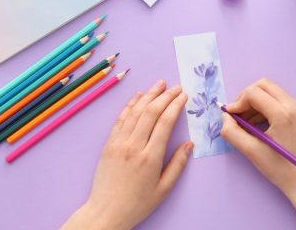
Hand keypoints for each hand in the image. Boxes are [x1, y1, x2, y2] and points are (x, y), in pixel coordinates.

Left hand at [62, 80, 192, 229]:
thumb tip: (189, 144)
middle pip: (151, 112)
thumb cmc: (138, 203)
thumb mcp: (164, 189)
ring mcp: (118, 143)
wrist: (106, 212)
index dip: (176, 105)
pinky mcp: (108, 144)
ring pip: (135, 112)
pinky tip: (138, 96)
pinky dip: (130, 105)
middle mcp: (134, 145)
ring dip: (148, 95)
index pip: (165, 122)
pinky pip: (120, 119)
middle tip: (175, 86)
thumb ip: (177, 164)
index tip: (184, 95)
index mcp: (150, 157)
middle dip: (165, 96)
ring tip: (159, 84)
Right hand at [221, 79, 295, 229]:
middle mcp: (293, 106)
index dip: (238, 102)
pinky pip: (277, 100)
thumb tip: (225, 116)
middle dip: (246, 97)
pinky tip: (256, 124)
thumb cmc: (278, 168)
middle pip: (263, 85)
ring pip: (270, 91)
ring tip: (245, 122)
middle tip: (238, 115)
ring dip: (254, 102)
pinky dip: (263, 107)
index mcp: (282, 114)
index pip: (254, 93)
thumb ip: (231, 132)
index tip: (230, 116)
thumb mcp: (250, 151)